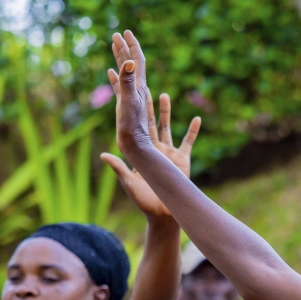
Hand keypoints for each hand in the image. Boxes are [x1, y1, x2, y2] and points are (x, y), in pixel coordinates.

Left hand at [102, 87, 200, 217]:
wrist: (163, 214)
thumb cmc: (144, 201)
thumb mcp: (130, 183)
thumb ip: (119, 168)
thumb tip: (104, 155)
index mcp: (139, 152)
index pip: (130, 126)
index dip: (124, 110)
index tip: (120, 99)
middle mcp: (153, 149)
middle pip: (149, 121)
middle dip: (145, 104)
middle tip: (141, 85)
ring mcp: (168, 153)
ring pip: (167, 127)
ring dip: (166, 111)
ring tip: (164, 95)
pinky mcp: (182, 160)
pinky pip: (188, 142)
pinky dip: (192, 131)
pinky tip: (196, 119)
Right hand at [107, 31, 153, 158]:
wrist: (135, 145)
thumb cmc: (132, 126)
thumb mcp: (129, 101)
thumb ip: (128, 82)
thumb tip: (130, 62)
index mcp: (140, 87)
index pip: (137, 61)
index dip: (132, 46)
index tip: (125, 32)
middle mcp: (137, 90)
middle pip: (132, 64)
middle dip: (124, 48)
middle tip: (117, 34)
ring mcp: (131, 97)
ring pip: (125, 73)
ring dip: (120, 59)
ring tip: (114, 46)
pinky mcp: (125, 105)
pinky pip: (120, 87)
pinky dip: (115, 77)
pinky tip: (110, 71)